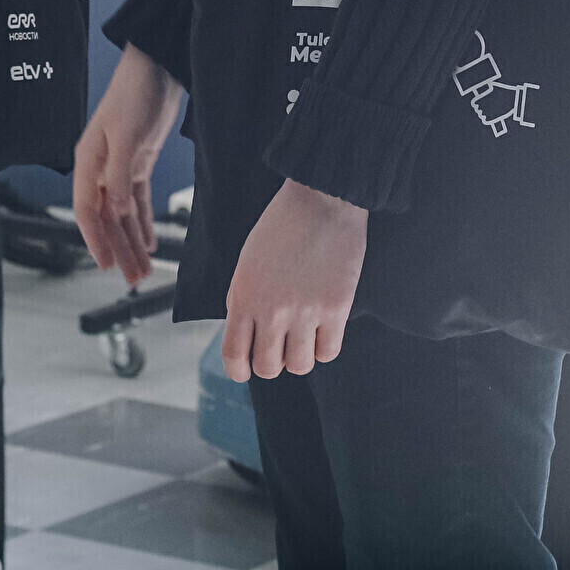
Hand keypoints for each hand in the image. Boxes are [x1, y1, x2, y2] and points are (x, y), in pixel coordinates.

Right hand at [73, 45, 183, 285]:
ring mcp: (120, 166)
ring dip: (132, 241)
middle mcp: (101, 168)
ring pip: (123, 214)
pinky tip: (148, 240)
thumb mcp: (125, 136)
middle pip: (107, 218)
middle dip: (118, 249)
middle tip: (131, 278)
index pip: (88, 210)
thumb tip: (117, 209)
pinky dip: (143, 222)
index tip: (105, 264)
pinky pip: (137, 200)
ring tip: (142, 268)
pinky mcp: (138, 161)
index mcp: (88, 161)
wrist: (157, 67)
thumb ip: (119, 176)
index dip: (95, 239)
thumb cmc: (134, 92)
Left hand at [223, 180, 367, 382]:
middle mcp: (272, 309)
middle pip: (268, 368)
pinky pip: (329, 352)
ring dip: (300, 356)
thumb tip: (243, 334)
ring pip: (300, 366)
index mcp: (244, 296)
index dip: (239, 370)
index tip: (246, 370)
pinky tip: (323, 330)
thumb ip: (241, 298)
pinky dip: (325, 347)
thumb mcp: (247, 260)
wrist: (322, 200)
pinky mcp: (336, 309)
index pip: (234, 356)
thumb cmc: (282, 225)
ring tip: (303, 336)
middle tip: (280, 347)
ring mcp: (305, 312)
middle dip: (272, 362)